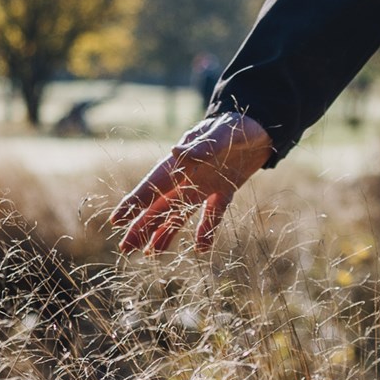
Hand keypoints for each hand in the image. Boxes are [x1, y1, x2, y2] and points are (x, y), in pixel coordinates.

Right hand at [112, 112, 273, 252]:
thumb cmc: (237, 124)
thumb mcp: (222, 133)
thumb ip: (202, 145)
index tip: (117, 219)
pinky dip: (206, 231)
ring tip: (148, 254)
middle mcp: (188, 176)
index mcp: (182, 162)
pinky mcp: (224, 191)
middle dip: (141, 226)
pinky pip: (212, 215)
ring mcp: (204, 185)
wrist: (262, 125)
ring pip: (178, 213)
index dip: (134, 203)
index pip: (153, 186)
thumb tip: (175, 153)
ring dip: (163, 233)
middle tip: (124, 248)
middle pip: (159, 205)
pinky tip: (200, 249)